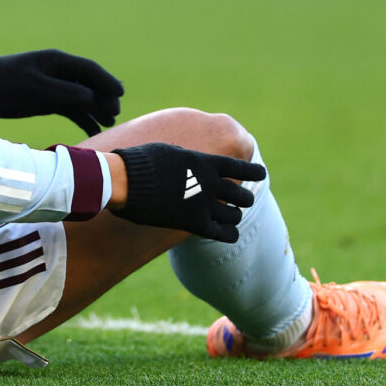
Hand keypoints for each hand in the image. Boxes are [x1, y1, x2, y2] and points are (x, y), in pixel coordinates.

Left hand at [0, 49, 123, 135]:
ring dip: (96, 110)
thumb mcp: (34, 87)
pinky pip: (71, 109)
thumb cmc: (6, 83)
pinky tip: (94, 129)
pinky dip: (83, 118)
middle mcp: (60, 73)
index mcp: (57, 62)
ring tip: (109, 123)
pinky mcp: (48, 101)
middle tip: (116, 114)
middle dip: (105, 98)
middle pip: (90, 84)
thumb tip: (90, 96)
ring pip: (83, 99)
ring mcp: (55, 87)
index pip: (89, 70)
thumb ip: (63, 91)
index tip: (120, 94)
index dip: (107, 81)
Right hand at [110, 143, 263, 242]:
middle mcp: (210, 183)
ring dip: (234, 216)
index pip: (240, 166)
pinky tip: (228, 234)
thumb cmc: (140, 162)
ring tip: (230, 217)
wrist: (124, 180)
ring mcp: (204, 204)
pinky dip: (229, 234)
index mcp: (205, 162)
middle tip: (240, 200)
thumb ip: (187, 158)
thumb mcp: (169, 151)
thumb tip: (190, 160)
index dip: (254, 171)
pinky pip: (223, 233)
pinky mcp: (194, 223)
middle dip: (243, 198)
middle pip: (242, 194)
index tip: (261, 173)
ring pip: (235, 215)